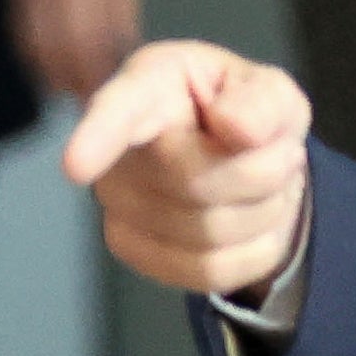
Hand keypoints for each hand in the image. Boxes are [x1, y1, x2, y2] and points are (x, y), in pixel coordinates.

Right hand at [12, 0, 145, 100]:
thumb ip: (119, 17)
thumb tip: (120, 62)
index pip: (89, 37)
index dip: (94, 71)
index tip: (105, 95)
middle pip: (59, 45)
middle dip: (72, 79)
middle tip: (86, 103)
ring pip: (35, 42)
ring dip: (50, 72)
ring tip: (68, 92)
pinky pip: (20, 32)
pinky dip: (33, 56)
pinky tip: (48, 69)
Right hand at [60, 39, 312, 296]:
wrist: (246, 169)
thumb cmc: (248, 117)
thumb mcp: (274, 95)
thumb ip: (264, 102)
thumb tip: (234, 127)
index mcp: (151, 85)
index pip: (122, 110)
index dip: (99, 136)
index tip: (75, 165)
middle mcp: (120, 145)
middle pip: (194, 180)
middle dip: (262, 173)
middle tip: (280, 153)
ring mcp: (118, 201)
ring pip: (208, 231)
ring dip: (263, 212)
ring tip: (263, 185)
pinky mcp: (132, 248)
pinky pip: (208, 270)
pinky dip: (253, 250)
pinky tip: (249, 221)